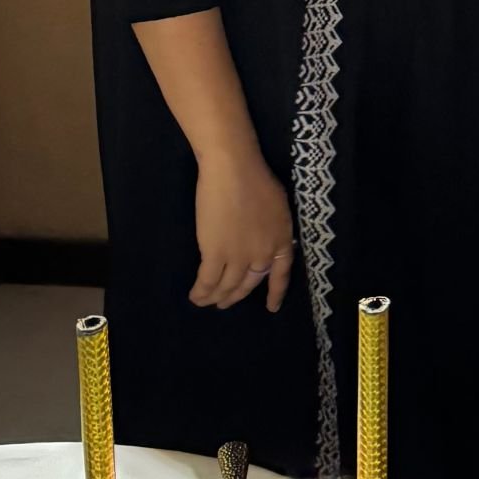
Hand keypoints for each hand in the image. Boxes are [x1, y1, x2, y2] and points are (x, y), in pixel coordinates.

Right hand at [192, 149, 296, 309]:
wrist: (234, 170)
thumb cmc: (257, 178)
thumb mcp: (279, 207)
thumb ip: (274, 228)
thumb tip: (265, 239)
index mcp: (282, 241)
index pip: (281, 276)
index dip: (275, 294)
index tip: (271, 308)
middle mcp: (263, 255)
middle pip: (249, 284)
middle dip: (236, 296)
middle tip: (226, 302)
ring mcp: (239, 257)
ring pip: (227, 286)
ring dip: (216, 297)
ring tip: (208, 302)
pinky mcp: (215, 254)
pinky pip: (207, 281)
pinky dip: (201, 292)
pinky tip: (196, 296)